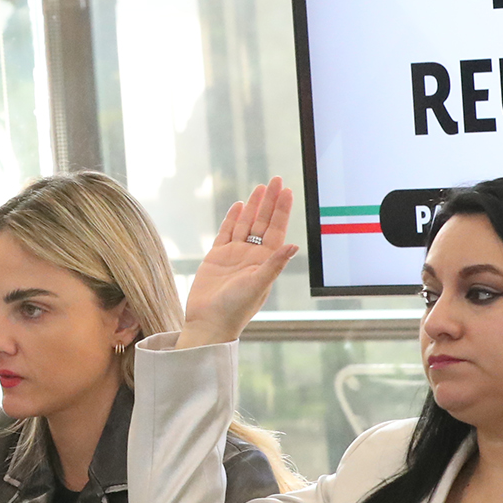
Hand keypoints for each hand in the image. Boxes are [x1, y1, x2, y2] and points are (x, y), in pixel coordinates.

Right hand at [176, 180, 300, 348]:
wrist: (209, 322)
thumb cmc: (236, 309)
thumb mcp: (258, 285)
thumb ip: (274, 264)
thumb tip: (294, 245)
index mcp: (265, 261)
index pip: (276, 229)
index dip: (281, 209)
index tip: (286, 190)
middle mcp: (252, 255)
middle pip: (262, 222)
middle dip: (269, 201)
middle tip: (274, 180)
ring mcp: (234, 255)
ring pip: (245, 224)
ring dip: (253, 206)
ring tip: (259, 188)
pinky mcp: (216, 257)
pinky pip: (226, 233)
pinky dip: (232, 219)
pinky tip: (239, 206)